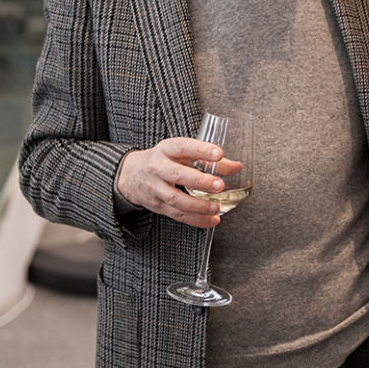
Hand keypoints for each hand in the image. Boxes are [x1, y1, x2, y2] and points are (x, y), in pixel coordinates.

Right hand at [116, 138, 241, 228]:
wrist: (130, 175)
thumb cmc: (163, 160)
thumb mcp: (181, 153)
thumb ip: (210, 159)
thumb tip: (237, 167)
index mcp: (166, 149)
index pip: (183, 147)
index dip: (201, 150)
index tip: (219, 154)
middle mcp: (158, 168)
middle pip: (177, 175)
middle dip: (199, 181)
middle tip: (219, 185)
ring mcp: (156, 188)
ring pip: (176, 199)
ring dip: (198, 206)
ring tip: (216, 207)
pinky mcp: (157, 206)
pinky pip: (177, 215)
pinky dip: (196, 220)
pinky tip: (211, 220)